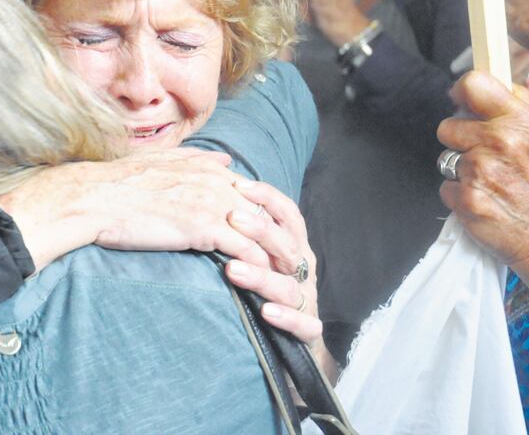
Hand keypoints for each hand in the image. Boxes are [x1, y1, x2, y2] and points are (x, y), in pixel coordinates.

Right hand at [0, 148, 267, 271]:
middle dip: (283, 237)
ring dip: (279, 256)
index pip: (252, 192)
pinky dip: (259, 268)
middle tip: (297, 261)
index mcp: (206, 168)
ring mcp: (211, 203)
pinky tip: (265, 284)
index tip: (278, 235)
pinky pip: (244, 250)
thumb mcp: (161, 161)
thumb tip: (224, 160)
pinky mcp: (204, 228)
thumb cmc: (118, 184)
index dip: (268, 215)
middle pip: (266, 210)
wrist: (95, 198)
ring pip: (262, 231)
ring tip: (291, 278)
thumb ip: (196, 159)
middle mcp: (215, 182)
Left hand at [219, 180, 322, 346]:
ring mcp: (306, 300)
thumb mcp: (261, 255)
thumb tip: (220, 191)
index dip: (267, 198)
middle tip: (231, 218)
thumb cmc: (269, 287)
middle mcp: (302, 270)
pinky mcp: (308, 330)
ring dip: (261, 276)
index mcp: (294, 247)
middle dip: (261, 230)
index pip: (287, 215)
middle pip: (286, 246)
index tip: (239, 185)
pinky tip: (266, 312)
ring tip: (233, 269)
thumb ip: (246, 231)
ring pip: (288, 286)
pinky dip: (286, 318)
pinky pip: (302, 324)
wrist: (295, 342)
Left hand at [437, 71, 528, 274]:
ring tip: (489, 181)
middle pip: (447, 127)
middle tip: (486, 158)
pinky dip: (459, 195)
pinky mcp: (468, 198)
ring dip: (459, 170)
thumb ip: (515, 105)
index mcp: (520, 121)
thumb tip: (491, 79)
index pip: (473, 84)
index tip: (462, 102)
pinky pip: (444, 187)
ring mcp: (482, 171)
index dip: (461, 92)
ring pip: (445, 158)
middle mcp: (501, 142)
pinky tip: (483, 199)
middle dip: (460, 142)